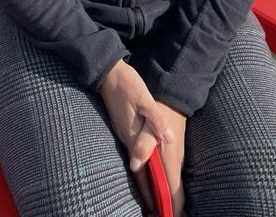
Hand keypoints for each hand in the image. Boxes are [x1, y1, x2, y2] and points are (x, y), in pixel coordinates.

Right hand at [99, 60, 185, 214]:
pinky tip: (144, 170)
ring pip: (136, 166)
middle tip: (161, 210)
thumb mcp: (145, 99)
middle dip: (150, 194)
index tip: (163, 209)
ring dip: (145, 182)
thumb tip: (167, 138)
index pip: (144, 173)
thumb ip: (155, 121)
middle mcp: (128, 140)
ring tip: (155, 199)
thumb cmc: (128, 85)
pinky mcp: (123, 129)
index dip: (153, 192)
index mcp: (134, 137)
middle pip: (140, 174)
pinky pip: (133, 155)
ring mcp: (124, 135)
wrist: (108, 72)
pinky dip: (141, 167)